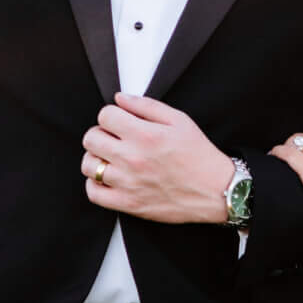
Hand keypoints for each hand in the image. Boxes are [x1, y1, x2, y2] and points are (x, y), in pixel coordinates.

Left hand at [82, 95, 236, 222]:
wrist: (214, 190)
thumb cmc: (199, 156)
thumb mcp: (180, 120)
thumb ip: (146, 106)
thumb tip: (120, 98)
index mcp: (145, 135)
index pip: (105, 115)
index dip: (111, 115)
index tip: (119, 121)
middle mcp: (132, 158)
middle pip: (91, 138)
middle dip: (101, 133)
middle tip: (114, 138)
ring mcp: (128, 183)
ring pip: (88, 165)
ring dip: (96, 157)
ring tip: (111, 158)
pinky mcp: (128, 204)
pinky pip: (93, 193)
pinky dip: (95, 184)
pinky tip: (109, 178)